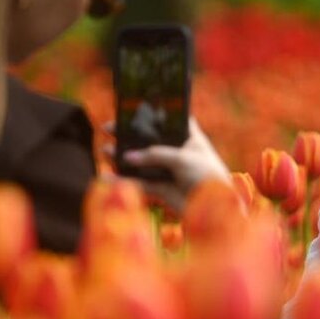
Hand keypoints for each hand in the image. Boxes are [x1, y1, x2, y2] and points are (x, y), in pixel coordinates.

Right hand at [113, 118, 230, 213]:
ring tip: (105, 150)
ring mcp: (169, 170)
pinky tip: (108, 176)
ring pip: (142, 161)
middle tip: (109, 128)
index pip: (170, 120)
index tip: (132, 108)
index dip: (153, 113)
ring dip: (123, 157)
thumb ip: (154, 155)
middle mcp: (178, 152)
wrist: (215, 210)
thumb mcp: (182, 158)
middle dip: (129, 135)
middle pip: (149, 140)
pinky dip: (124, 180)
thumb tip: (128, 157)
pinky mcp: (162, 188)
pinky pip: (140, 182)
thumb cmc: (206, 175)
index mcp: (189, 137)